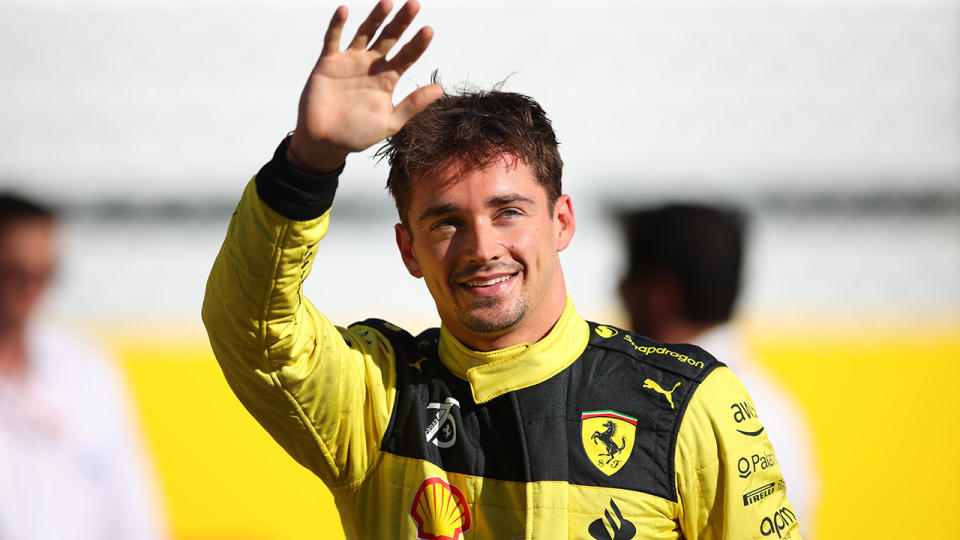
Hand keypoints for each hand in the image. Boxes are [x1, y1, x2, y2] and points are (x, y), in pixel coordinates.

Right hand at [288, 0, 442, 171]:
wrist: (325, 141)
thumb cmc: (358, 135)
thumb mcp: (390, 122)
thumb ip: (413, 105)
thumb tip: (440, 88)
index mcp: (388, 79)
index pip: (407, 56)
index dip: (417, 44)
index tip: (429, 30)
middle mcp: (371, 65)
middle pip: (390, 38)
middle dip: (401, 22)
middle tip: (414, 5)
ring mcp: (350, 61)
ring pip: (365, 33)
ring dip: (375, 18)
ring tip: (387, 3)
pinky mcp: (328, 62)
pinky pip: (333, 39)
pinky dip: (337, 25)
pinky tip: (344, 11)